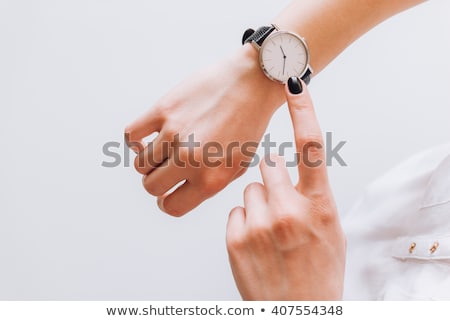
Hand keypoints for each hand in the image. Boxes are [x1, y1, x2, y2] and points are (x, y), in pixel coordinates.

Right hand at [125, 46, 284, 215]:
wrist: (253, 81)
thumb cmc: (249, 123)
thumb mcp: (240, 164)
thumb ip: (211, 183)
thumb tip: (182, 192)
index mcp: (212, 179)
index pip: (173, 207)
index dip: (168, 202)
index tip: (168, 193)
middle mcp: (191, 160)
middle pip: (152, 187)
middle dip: (158, 182)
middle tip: (167, 170)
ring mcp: (175, 134)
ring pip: (140, 164)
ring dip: (150, 161)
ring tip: (164, 150)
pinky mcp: (164, 109)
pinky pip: (132, 135)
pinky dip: (136, 140)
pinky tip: (148, 138)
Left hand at [226, 78, 345, 300]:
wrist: (297, 310)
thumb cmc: (318, 271)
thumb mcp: (330, 231)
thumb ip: (314, 199)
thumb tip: (295, 176)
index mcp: (320, 204)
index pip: (312, 147)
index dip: (303, 110)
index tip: (294, 81)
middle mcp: (290, 208)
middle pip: (268, 165)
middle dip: (271, 178)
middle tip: (278, 204)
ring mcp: (261, 223)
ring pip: (248, 191)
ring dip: (256, 205)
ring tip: (268, 233)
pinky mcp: (236, 238)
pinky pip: (234, 213)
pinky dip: (242, 224)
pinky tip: (254, 244)